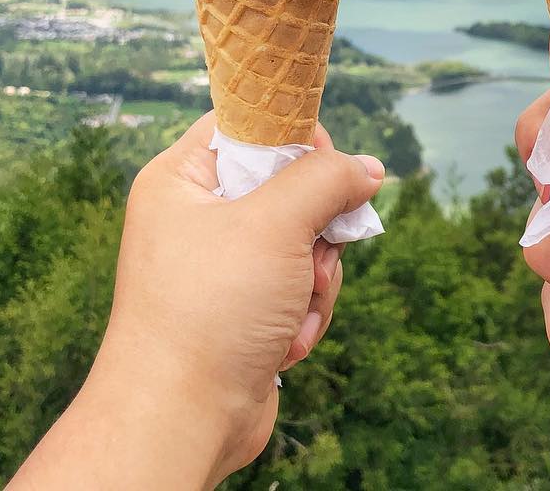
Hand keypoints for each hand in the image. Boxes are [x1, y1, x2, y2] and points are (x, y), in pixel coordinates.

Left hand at [10, 112, 384, 489]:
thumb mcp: (277, 224)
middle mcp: (196, 218)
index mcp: (182, 180)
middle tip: (317, 250)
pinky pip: (295, 288)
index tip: (327, 161)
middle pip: (288, 187)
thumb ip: (327, 180)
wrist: (179, 422)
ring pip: (302, 242)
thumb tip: (370, 169)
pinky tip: (286, 343)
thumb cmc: (211, 311)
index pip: (247, 126)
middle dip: (317, 226)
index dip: (293, 136)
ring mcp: (220, 267)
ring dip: (316, 278)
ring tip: (297, 309)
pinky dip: (303, 313)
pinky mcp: (241, 310)